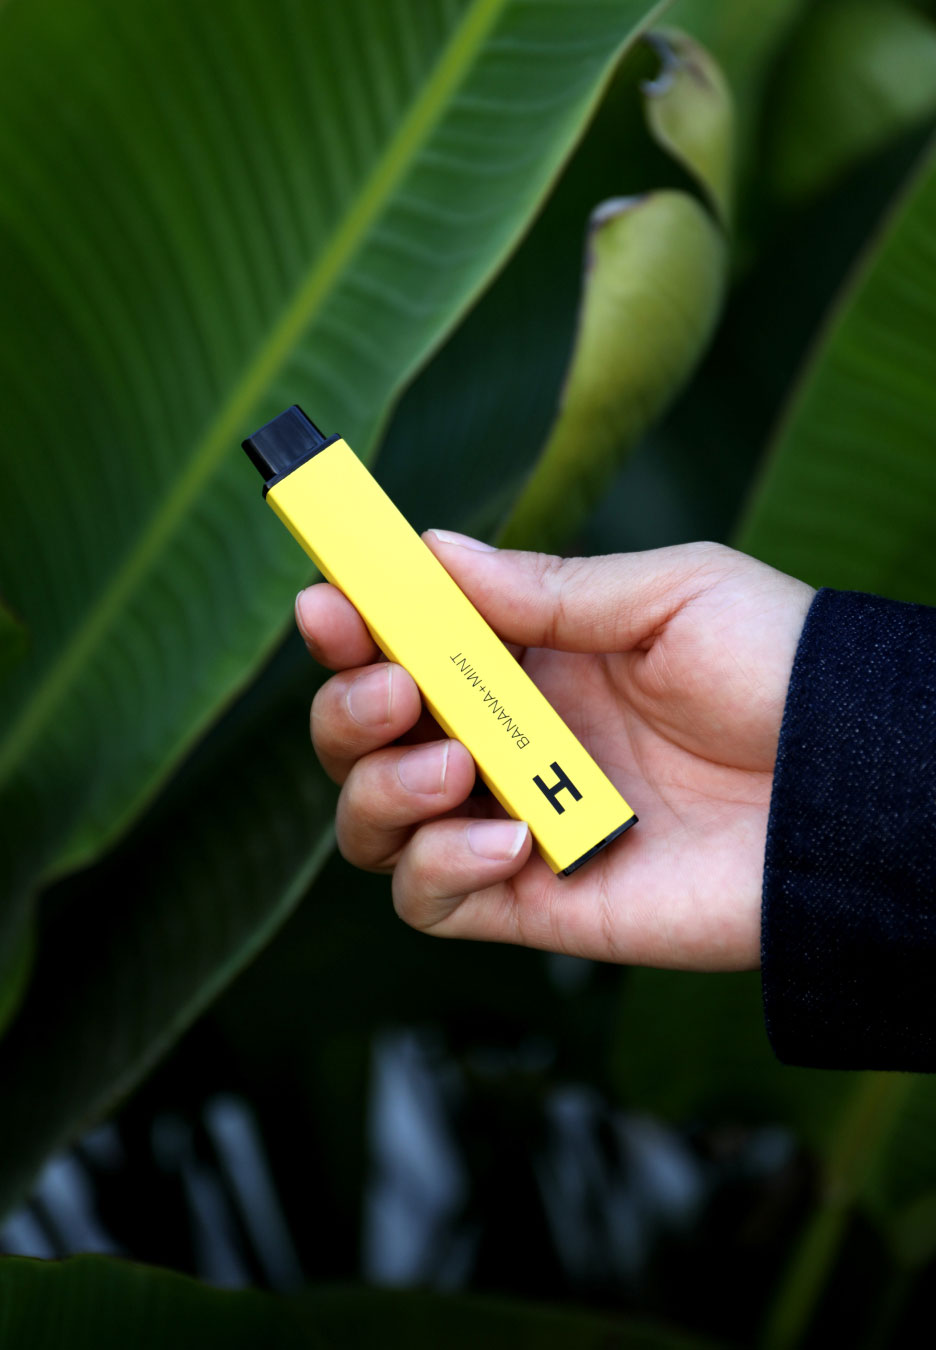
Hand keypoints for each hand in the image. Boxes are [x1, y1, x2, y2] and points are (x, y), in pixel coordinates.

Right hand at [295, 534, 813, 970]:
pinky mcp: (535, 904)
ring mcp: (512, 825)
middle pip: (361, 737)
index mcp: (529, 661)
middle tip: (390, 686)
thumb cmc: (781, 673)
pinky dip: (438, 868)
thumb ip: (546, 587)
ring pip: (371, 823)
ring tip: (453, 762)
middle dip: (344, 709)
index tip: (325, 602)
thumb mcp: (666, 596)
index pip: (403, 644)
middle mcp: (505, 743)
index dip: (350, 625)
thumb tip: (426, 548)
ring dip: (377, 787)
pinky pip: (429, 903)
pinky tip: (510, 836)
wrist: (858, 791)